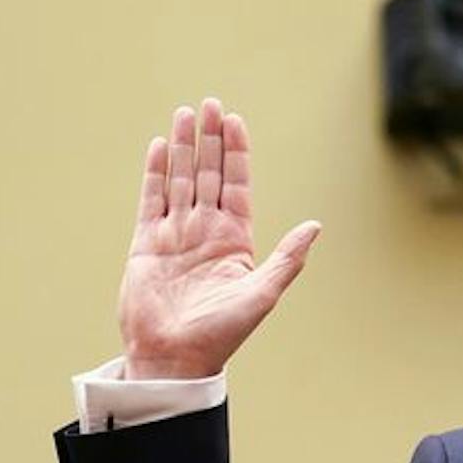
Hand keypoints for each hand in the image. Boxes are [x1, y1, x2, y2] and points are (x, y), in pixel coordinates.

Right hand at [119, 98, 320, 379]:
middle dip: (210, 139)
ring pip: (181, 180)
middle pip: (209, 174)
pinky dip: (156, 173)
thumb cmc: (221, 334)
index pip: (237, 185)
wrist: (174, 358)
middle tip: (210, 104)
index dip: (236, 152)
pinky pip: (151, 200)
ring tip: (185, 113)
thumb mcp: (262, 295)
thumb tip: (315, 226)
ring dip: (184, 147)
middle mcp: (205, 232)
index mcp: (234, 241)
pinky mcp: (147, 244)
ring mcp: (175, 235)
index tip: (234, 120)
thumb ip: (287, 259)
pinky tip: (160, 147)